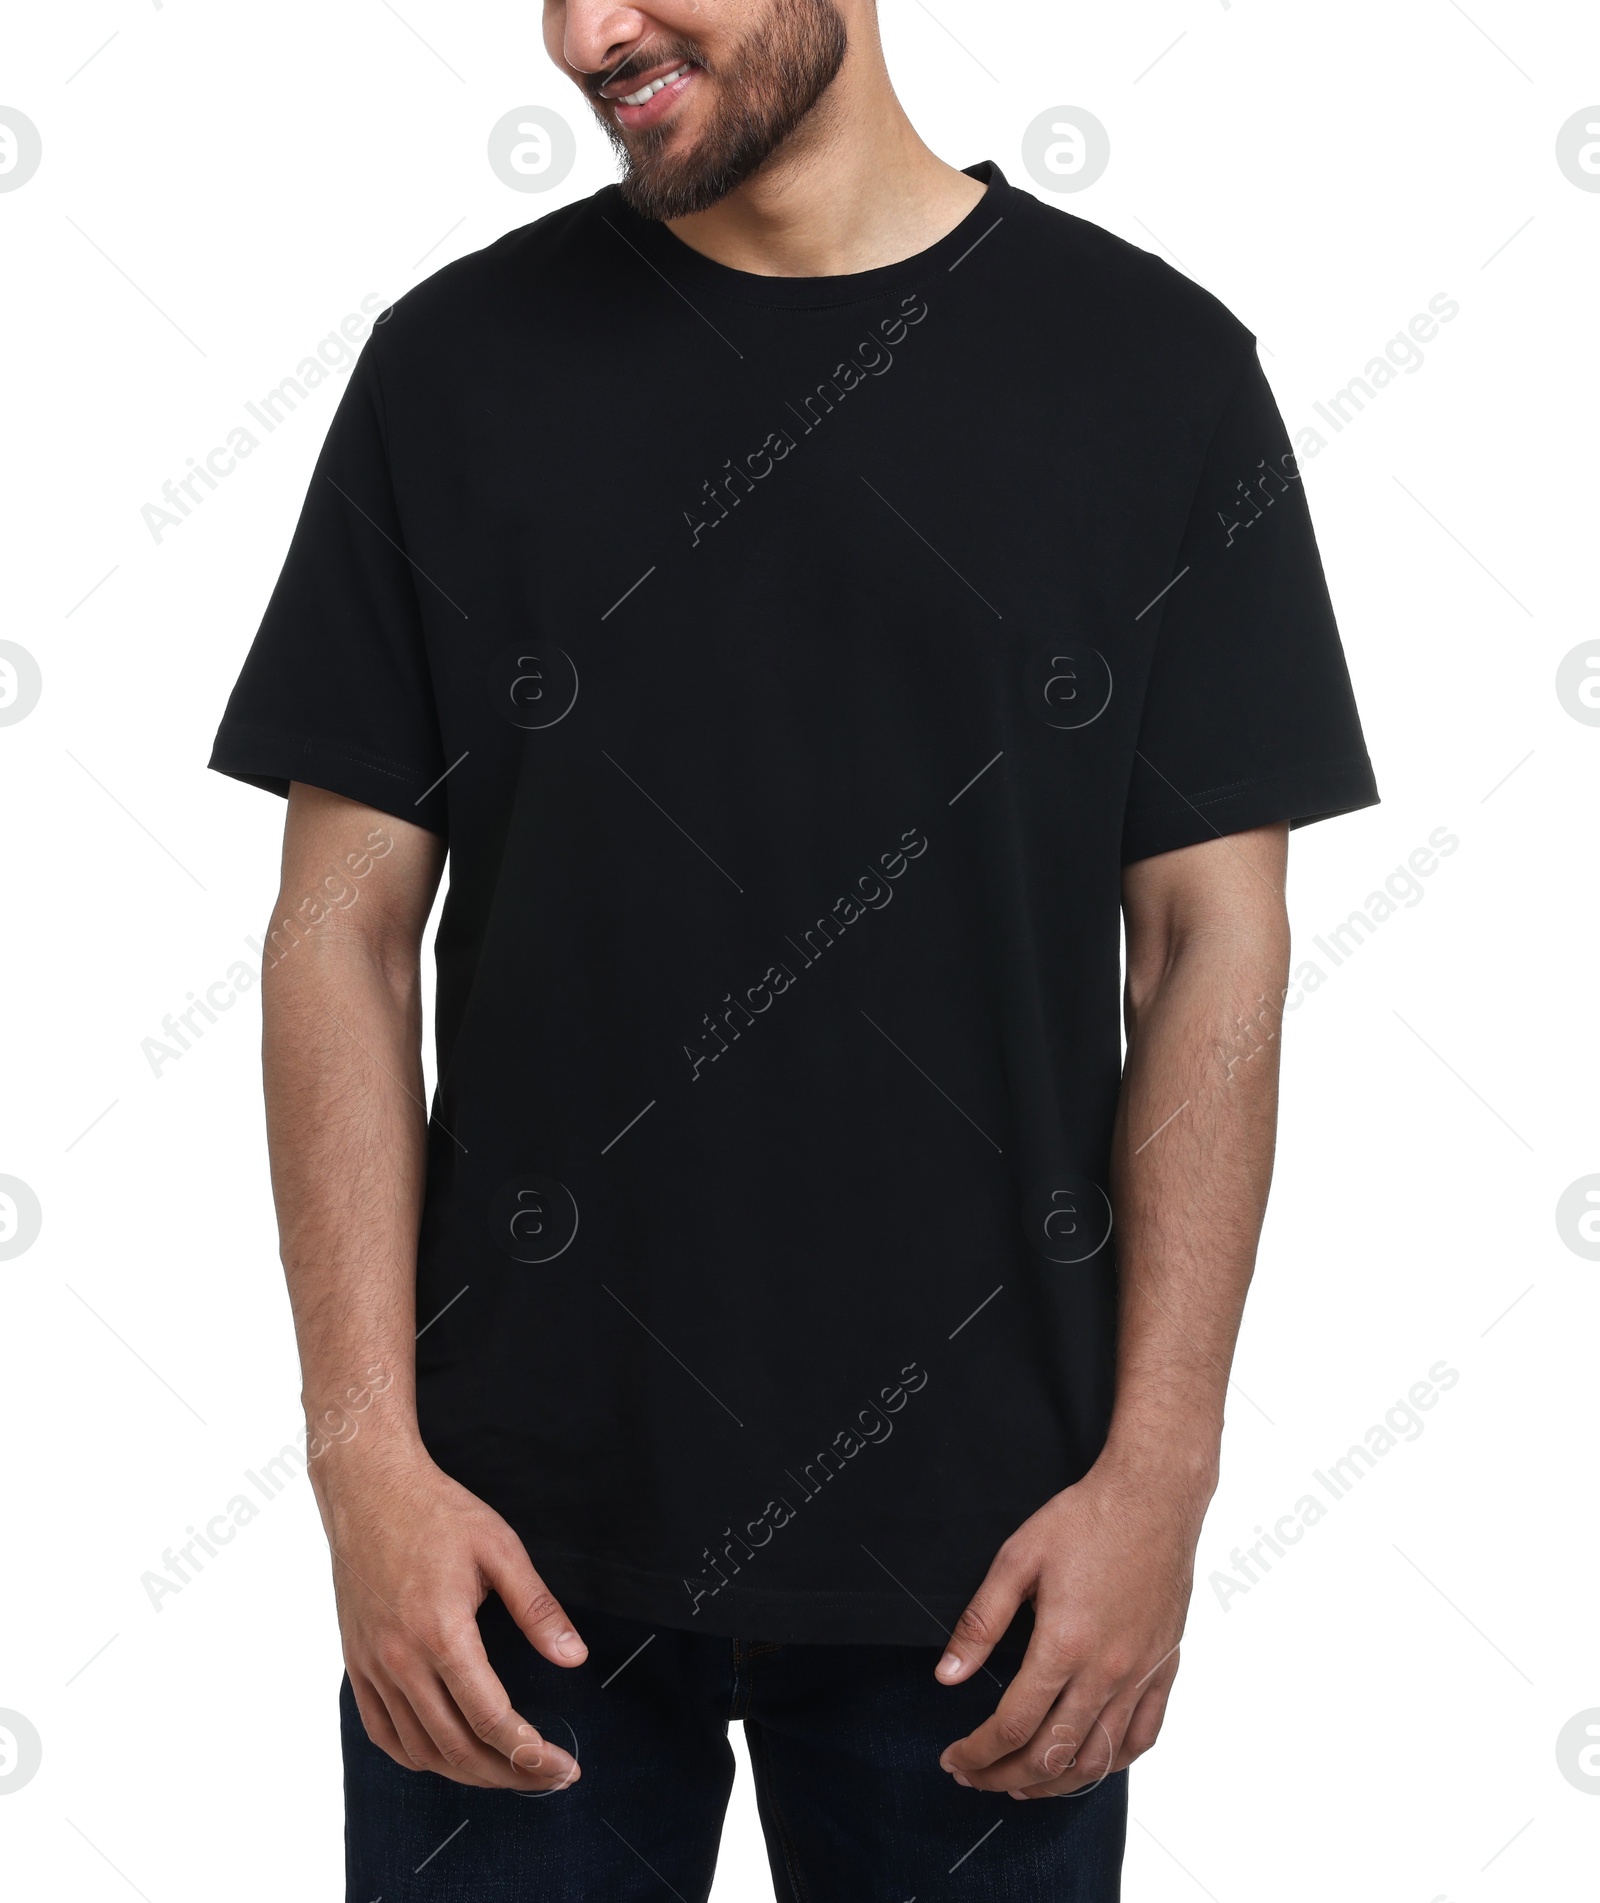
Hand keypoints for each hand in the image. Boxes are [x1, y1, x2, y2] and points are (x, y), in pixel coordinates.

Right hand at [312, 1444, 585, 1790]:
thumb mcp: (501, 1548)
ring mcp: (373, 1666)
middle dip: (509, 1774)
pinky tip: (446, 1755)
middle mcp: (401, 1659)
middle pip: (457, 1748)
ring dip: (467, 1773)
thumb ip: (537, 1609)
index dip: (531, 1754)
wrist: (369, 1489)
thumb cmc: (437, 1512)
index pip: (491, 1720)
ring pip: (420, 1750)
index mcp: (441, 1633)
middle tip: (548, 1777)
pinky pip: (382, 1733)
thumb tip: (574, 1657)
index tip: (564, 1768)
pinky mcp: (357, 1663)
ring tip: (508, 1772)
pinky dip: (417, 1756)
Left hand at [935, 1455, 1208, 1796]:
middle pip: (1051, 1755)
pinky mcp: (1164, 1667)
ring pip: (1098, 1760)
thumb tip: (947, 1675)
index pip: (1012, 1726)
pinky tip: (1086, 1764)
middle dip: (1003, 1777)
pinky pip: (1142, 1737)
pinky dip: (1110, 1764)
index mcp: (1063, 1644)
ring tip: (1020, 1785)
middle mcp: (1106, 1671)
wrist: (1153, 1496)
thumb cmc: (1085, 1520)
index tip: (953, 1759)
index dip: (976, 1753)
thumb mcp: (1017, 1559)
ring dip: (1054, 1785)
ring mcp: (1140, 1674)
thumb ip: (980, 1622)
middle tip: (974, 1777)